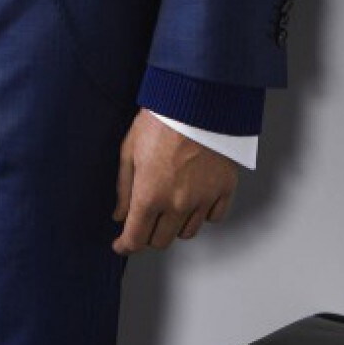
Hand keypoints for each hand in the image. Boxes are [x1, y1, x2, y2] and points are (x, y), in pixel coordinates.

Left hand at [112, 109, 238, 253]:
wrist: (197, 99)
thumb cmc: (161, 119)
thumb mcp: (130, 149)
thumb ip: (124, 187)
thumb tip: (120, 214)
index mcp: (150, 195)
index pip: (135, 238)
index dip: (125, 245)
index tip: (121, 243)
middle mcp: (177, 204)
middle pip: (161, 240)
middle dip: (149, 233)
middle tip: (145, 217)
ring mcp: (202, 199)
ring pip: (187, 233)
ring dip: (175, 225)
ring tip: (170, 204)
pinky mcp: (223, 189)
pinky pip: (213, 217)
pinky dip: (202, 214)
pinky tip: (194, 198)